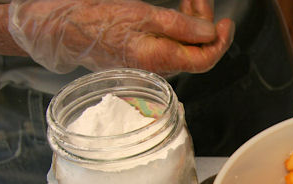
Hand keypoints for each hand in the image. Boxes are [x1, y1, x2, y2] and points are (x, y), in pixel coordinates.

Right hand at [8, 0, 234, 74]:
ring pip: (184, 47)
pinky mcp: (146, 57)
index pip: (205, 59)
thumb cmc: (99, 20)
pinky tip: (178, 12)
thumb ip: (180, 26)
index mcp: (161, 59)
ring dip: (193, 23)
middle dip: (205, 25)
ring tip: (191, 0)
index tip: (227, 23)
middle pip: (196, 51)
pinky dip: (179, 28)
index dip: (221, 42)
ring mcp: (153, 64)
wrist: (66, 29)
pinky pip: (171, 45)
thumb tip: (209, 34)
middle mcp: (160, 67)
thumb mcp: (143, 15)